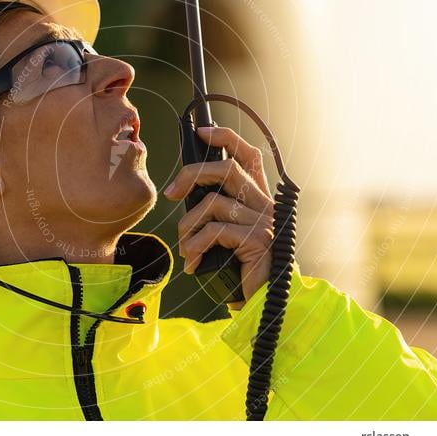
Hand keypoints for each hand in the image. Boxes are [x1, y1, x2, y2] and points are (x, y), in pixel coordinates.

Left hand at [164, 126, 274, 309]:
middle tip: (171, 194)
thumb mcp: (226, 234)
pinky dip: (196, 247)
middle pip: (226, 170)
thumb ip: (215, 211)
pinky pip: (214, 231)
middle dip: (191, 175)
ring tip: (186, 249)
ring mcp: (263, 221)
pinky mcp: (257, 241)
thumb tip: (182, 193)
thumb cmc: (239, 268)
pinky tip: (194, 264)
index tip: (201, 132)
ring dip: (188, 227)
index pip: (248, 155)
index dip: (226, 138)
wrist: (263, 303)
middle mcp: (265, 204)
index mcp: (259, 198)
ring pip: (212, 203)